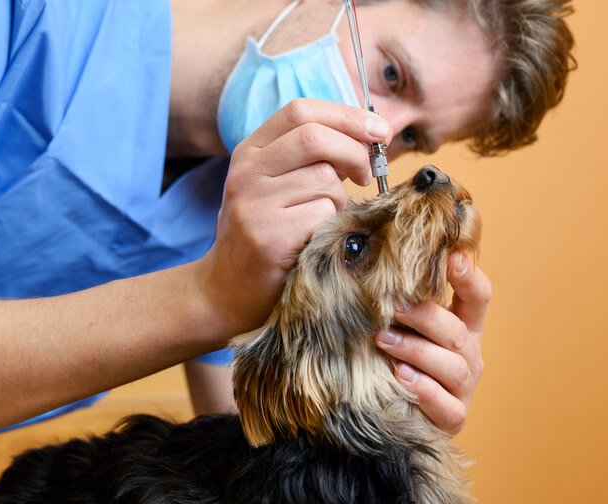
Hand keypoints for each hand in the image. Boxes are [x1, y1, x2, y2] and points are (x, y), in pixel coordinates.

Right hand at [195, 99, 390, 335]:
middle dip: (355, 153)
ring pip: (326, 181)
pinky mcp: (268, 236)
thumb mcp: (276, 185)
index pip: (301, 111)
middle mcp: (246, 172)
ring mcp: (254, 203)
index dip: (347, 116)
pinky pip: (324, 215)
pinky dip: (331, 227)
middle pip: (315, 138)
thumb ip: (312, 157)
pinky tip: (314, 240)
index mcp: (250, 151)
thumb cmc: (266, 232)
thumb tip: (371, 134)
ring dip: (340, 201)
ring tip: (321, 220)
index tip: (380, 130)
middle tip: (367, 176)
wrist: (228, 289)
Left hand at [374, 253, 490, 435]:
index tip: (450, 257)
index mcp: (463, 327)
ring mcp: (463, 389)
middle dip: (425, 315)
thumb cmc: (394, 360)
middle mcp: (469, 356)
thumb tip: (372, 264)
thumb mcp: (400, 327)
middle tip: (391, 305)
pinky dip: (424, 390)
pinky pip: (445, 404)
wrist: (396, 416)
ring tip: (383, 339)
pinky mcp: (452, 418)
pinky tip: (401, 377)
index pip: (478, 296)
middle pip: (458, 331)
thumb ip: (398, 302)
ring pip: (453, 366)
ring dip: (417, 350)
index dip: (468, 277)